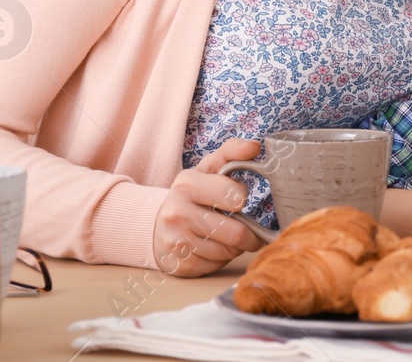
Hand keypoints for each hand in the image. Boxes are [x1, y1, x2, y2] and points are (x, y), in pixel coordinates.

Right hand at [151, 137, 266, 275]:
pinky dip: (221, 259)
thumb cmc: (191, 194)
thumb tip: (255, 146)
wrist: (156, 224)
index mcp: (186, 185)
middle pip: (236, 233)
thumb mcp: (207, 168)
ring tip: (226, 236)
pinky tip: (213, 248)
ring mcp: (176, 242)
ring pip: (228, 252)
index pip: (235, 197)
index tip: (237, 200)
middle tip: (248, 228)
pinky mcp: (179, 265)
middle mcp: (177, 213)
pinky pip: (216, 266)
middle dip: (249, 233)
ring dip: (235, 247)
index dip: (241, 199)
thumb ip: (232, 152)